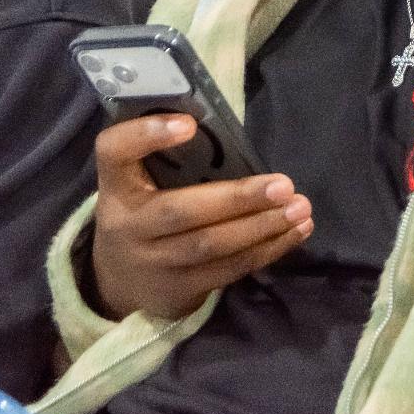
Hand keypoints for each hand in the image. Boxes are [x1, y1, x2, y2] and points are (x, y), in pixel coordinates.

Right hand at [91, 114, 312, 319]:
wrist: (119, 281)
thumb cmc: (143, 212)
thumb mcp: (137, 183)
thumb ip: (167, 160)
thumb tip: (227, 131)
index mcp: (115, 185)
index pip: (114, 152)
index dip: (146, 136)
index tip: (189, 123)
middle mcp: (127, 225)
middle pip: (181, 211)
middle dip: (237, 198)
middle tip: (283, 185)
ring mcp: (153, 263)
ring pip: (211, 245)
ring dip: (261, 227)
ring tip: (299, 209)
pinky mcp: (180, 290)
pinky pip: (227, 269)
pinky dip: (266, 250)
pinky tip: (294, 232)